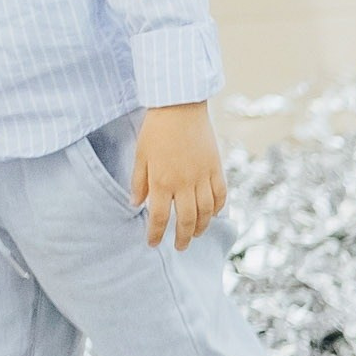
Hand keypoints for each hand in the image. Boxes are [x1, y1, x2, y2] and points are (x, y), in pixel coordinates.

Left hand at [132, 102, 227, 250]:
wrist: (180, 107)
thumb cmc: (156, 130)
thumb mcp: (140, 155)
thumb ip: (139, 182)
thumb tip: (135, 204)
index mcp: (161, 181)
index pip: (158, 216)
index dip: (155, 233)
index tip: (152, 243)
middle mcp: (184, 183)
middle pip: (185, 220)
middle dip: (182, 237)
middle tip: (179, 247)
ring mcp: (203, 177)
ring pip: (206, 212)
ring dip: (201, 227)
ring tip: (195, 234)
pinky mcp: (217, 169)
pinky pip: (221, 195)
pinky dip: (218, 209)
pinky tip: (213, 215)